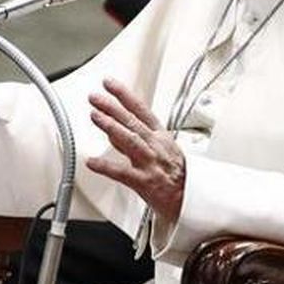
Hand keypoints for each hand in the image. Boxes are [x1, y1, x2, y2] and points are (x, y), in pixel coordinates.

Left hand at [86, 78, 184, 221]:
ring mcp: (150, 163)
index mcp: (160, 137)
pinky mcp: (145, 182)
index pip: (141, 110)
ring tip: (95, 116)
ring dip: (111, 127)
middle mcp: (155, 146)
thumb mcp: (161, 151)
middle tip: (95, 98)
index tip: (109, 84)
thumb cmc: (178, 177)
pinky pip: (122, 173)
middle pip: (132, 121)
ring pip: (130, 140)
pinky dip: (106, 167)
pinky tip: (92, 162)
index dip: (124, 95)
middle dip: (112, 107)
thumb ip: (136, 140)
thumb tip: (113, 130)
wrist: (192, 200)